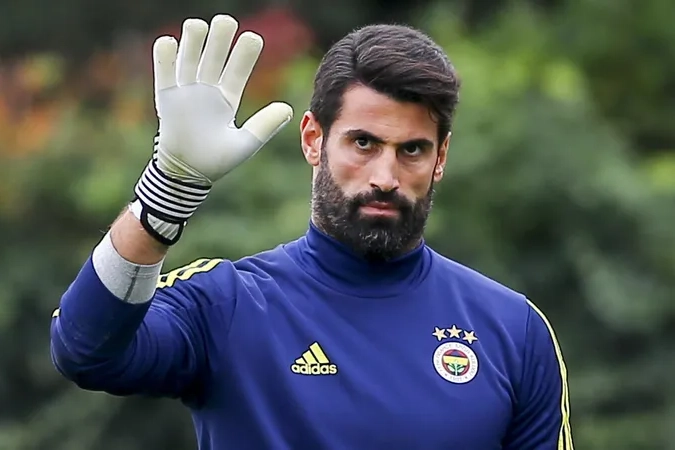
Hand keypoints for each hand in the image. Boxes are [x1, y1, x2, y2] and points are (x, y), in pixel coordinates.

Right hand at [131, 14, 292, 244]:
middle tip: (226, 21)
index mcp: (227, 99)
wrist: (187, 174)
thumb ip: (263, 126)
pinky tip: (170, 43)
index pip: (237, 71)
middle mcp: (207, 90)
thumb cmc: (216, 161)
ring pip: (189, 59)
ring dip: (193, 42)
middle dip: (219, 40)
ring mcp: (186, 92)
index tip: (253, 38)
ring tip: (198, 26)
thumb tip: (288, 109)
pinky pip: (164, 73)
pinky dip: (165, 57)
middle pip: (213, 58)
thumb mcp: (244, 144)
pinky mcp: (167, 98)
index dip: (244, 55)